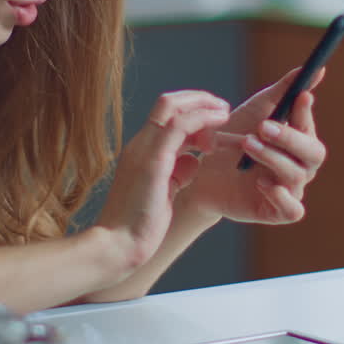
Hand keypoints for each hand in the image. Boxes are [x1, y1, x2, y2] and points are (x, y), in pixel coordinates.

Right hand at [94, 90, 229, 277]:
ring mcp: (144, 149)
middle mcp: (140, 144)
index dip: (192, 109)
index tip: (215, 118)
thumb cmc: (139, 225)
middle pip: (168, 102)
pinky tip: (219, 124)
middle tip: (223, 108)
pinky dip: (202, 119)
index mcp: (141, 151)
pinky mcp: (153, 161)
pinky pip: (180, 126)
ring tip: (224, 115)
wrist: (119, 245)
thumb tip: (194, 160)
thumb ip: (177, 173)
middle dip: (199, 99)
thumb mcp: (164, 192)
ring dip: (203, 105)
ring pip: (173, 106)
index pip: (165, 114)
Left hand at [177, 68, 326, 225]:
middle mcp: (299, 165)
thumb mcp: (254, 111)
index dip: (306, 113)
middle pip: (313, 153)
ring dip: (273, 157)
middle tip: (263, 126)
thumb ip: (283, 91)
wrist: (201, 174)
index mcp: (297, 141)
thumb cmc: (231, 140)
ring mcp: (290, 190)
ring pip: (297, 175)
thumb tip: (316, 68)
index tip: (300, 96)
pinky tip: (261, 182)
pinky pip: (293, 210)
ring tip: (247, 145)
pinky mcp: (276, 212)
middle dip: (289, 138)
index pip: (309, 126)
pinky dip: (282, 196)